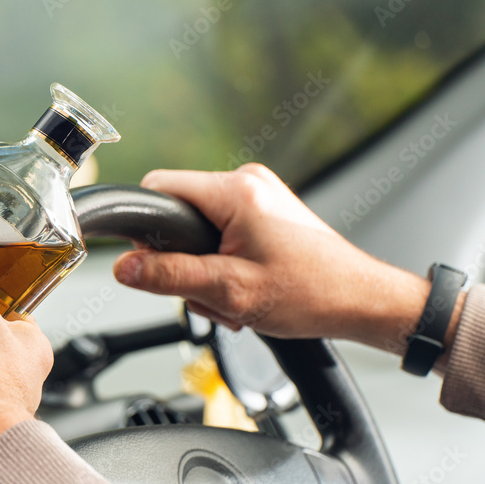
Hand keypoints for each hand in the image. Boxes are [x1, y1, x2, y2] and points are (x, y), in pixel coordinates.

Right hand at [113, 164, 452, 358]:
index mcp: (236, 191)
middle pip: (178, 213)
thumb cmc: (312, 293)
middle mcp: (247, 182)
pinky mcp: (265, 211)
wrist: (360, 301)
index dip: (147, 229)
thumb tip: (124, 268)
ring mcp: (258, 195)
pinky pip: (221, 232)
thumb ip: (170, 277)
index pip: (158, 188)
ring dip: (205, 268)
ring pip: (198, 229)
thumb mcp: (230, 291)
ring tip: (236, 295)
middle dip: (182, 259)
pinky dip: (223, 263)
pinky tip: (245, 287)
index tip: (156, 263)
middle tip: (211, 291)